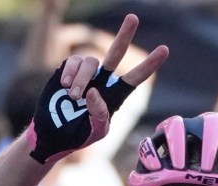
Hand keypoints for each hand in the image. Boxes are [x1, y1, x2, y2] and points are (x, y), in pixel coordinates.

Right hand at [27, 14, 168, 163]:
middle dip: (124, 35)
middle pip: (115, 53)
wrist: (53, 133)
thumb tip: (94, 91)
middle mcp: (102, 81)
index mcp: (114, 96)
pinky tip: (65, 85)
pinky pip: (73, 61)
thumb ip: (100, 115)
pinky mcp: (67, 70)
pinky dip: (70, 72)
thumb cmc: (77, 135)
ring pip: (90, 61)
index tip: (164, 49)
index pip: (135, 78)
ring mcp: (85, 74)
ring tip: (74, 96)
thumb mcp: (95, 132)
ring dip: (82, 78)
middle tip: (133, 17)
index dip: (149, 64)